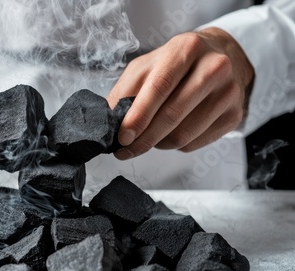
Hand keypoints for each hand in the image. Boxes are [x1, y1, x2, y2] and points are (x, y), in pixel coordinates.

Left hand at [107, 27, 253, 159]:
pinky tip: (169, 133)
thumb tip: (109, 121)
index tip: (123, 137)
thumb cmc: (177, 63)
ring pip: (183, 135)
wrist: (221, 57)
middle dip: (143, 139)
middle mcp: (214, 67)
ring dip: (158, 143)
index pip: (159, 88)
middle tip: (126, 149)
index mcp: (187, 49)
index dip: (138, 116)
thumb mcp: (147, 66)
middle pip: (172, 115)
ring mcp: (228, 92)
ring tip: (148, 137)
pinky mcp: (234, 115)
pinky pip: (195, 143)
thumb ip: (125, 91)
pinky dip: (175, 145)